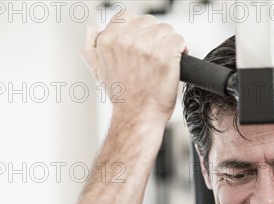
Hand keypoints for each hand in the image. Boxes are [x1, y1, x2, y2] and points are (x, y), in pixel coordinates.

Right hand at [80, 9, 185, 125]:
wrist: (138, 116)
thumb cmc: (122, 97)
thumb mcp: (98, 71)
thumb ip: (91, 48)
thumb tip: (91, 28)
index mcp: (108, 40)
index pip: (127, 16)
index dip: (139, 30)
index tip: (145, 44)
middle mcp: (125, 40)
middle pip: (150, 22)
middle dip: (157, 37)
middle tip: (157, 56)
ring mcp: (146, 46)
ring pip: (167, 30)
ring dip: (170, 44)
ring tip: (166, 60)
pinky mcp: (164, 55)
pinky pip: (179, 40)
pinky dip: (181, 50)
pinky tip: (176, 62)